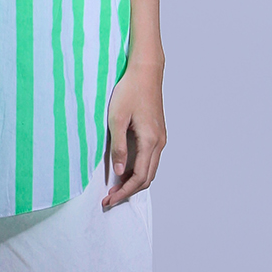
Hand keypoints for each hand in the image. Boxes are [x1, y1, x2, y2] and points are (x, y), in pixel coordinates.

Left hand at [103, 57, 165, 208]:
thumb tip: (119, 171)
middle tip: (110, 197)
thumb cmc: (130, 91)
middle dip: (129, 191)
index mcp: (150, 141)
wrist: (146, 72)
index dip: (124, 192)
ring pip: (150, 170)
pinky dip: (139, 170)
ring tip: (115, 186)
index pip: (139, 178)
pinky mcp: (158, 133)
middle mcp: (160, 143)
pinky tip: (125, 170)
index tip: (109, 199)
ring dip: (134, 182)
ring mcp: (161, 138)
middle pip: (147, 178)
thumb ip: (118, 147)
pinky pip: (151, 159)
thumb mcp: (117, 119)